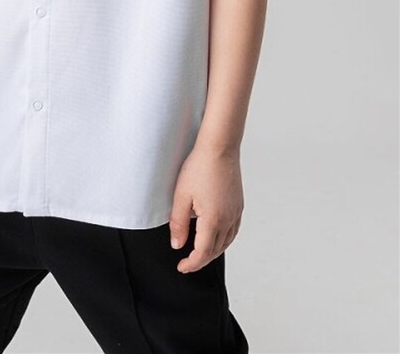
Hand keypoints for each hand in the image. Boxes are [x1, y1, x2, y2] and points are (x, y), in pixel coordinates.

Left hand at [169, 144, 243, 272]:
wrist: (219, 148)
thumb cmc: (200, 167)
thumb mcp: (181, 196)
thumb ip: (178, 223)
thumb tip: (177, 245)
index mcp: (213, 220)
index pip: (202, 253)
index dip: (191, 264)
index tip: (182, 267)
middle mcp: (228, 219)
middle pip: (215, 250)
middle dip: (201, 260)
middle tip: (187, 263)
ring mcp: (236, 212)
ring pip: (226, 242)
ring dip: (213, 252)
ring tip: (200, 253)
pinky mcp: (239, 205)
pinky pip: (233, 230)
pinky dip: (224, 240)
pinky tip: (216, 236)